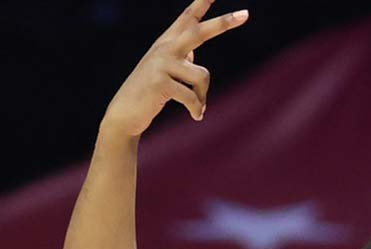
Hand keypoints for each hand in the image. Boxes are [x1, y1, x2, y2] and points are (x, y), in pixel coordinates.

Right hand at [102, 0, 248, 136]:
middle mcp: (164, 47)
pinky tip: (195, 116)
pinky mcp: (160, 82)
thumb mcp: (167, 71)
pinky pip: (192, 97)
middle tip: (246, 14)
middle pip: (199, 32)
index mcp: (167, 42)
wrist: (124, 113)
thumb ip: (181, 57)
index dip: (202, 1)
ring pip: (202, 76)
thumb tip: (193, 52)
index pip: (188, 16)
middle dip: (223, 23)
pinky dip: (196, 109)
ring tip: (197, 107)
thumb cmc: (150, 92)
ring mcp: (161, 63)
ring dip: (203, 96)